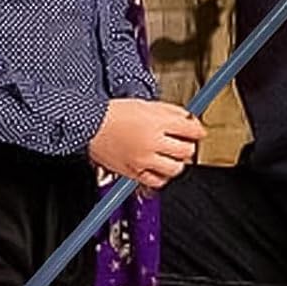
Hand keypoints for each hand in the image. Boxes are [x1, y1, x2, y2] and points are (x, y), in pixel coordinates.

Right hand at [88, 100, 206, 188]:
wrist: (88, 125)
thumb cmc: (113, 113)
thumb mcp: (145, 104)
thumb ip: (169, 112)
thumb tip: (188, 118)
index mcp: (157, 123)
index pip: (192, 130)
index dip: (198, 129)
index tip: (196, 130)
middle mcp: (152, 143)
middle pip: (187, 150)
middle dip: (188, 145)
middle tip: (183, 141)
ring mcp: (143, 160)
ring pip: (175, 169)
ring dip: (177, 161)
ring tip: (170, 154)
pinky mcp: (134, 172)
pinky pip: (157, 181)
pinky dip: (162, 176)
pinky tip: (158, 166)